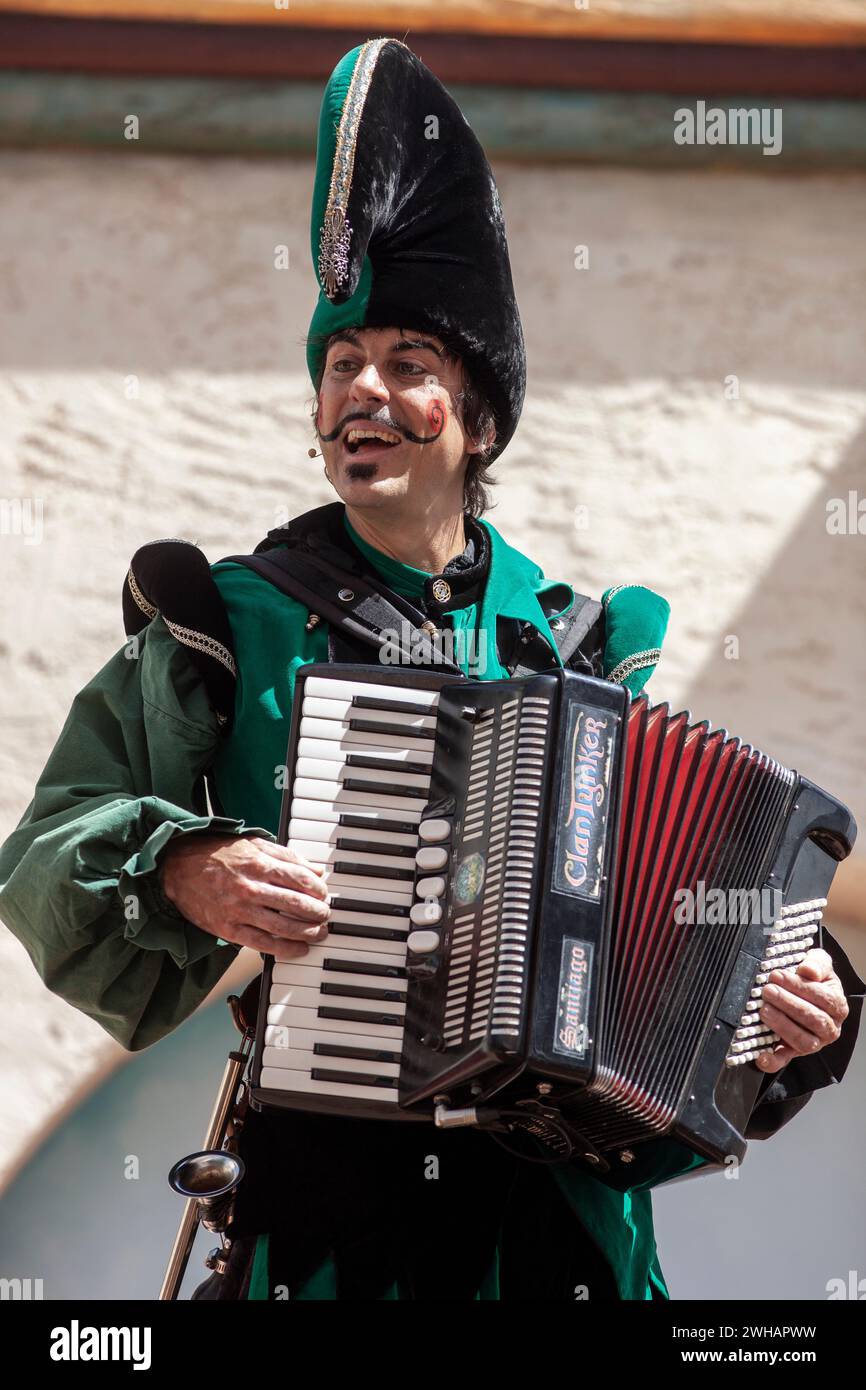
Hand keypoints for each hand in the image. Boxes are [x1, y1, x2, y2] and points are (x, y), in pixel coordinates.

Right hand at [159, 833, 329, 957]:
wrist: (177, 869)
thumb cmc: (218, 854)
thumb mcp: (253, 844)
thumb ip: (286, 856)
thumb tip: (315, 870)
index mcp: (259, 863)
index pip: (301, 879)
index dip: (319, 889)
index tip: (324, 894)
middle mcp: (251, 887)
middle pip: (296, 904)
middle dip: (318, 913)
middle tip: (326, 916)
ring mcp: (239, 910)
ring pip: (283, 926)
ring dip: (308, 932)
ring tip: (319, 933)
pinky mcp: (229, 929)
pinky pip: (263, 944)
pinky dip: (286, 949)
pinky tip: (300, 948)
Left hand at [756, 948, 848, 1073]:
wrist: (808, 995)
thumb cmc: (813, 979)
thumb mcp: (819, 964)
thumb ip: (817, 963)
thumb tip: (808, 970)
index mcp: (837, 1006)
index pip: (822, 997)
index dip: (799, 986)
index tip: (777, 975)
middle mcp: (829, 1028)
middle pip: (813, 1019)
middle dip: (788, 1004)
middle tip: (768, 990)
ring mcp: (814, 1043)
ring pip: (803, 1041)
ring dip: (782, 1025)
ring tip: (764, 1010)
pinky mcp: (794, 1052)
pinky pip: (785, 1060)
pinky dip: (773, 1061)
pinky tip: (761, 1056)